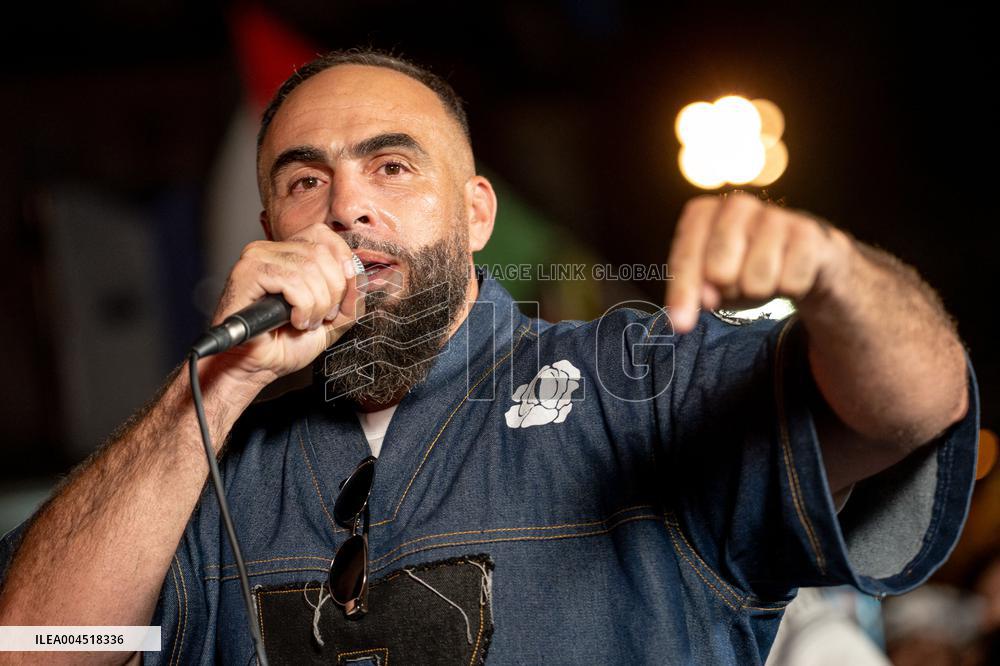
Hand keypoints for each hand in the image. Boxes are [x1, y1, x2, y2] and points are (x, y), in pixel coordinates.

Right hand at [208, 223, 366, 386]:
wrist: (257, 366)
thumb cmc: (286, 344)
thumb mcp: (332, 318)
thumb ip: (350, 296)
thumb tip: (358, 274)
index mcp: (289, 253)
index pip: (325, 236)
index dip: (341, 264)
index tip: (339, 297)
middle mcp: (271, 249)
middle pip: (322, 253)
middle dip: (332, 292)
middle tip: (320, 316)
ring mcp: (257, 257)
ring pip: (309, 268)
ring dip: (317, 304)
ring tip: (305, 322)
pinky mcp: (248, 273)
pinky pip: (293, 282)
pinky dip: (302, 306)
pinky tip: (293, 321)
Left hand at [664, 192, 850, 332]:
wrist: (801, 255)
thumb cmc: (743, 265)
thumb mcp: (710, 281)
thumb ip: (697, 290)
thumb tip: (705, 299)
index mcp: (703, 213)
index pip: (686, 256)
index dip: (683, 292)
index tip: (680, 325)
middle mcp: (736, 205)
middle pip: (719, 270)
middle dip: (726, 291)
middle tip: (734, 287)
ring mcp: (774, 215)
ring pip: (756, 279)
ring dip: (759, 292)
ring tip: (762, 279)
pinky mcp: (808, 231)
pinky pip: (791, 282)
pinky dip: (789, 289)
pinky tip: (789, 274)